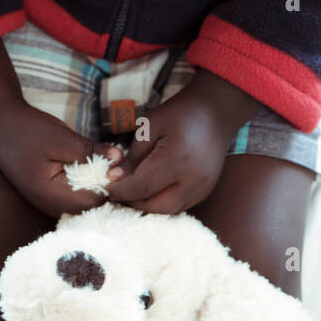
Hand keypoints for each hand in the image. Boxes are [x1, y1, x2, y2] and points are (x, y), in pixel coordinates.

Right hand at [0, 98, 122, 219]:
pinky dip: (83, 182)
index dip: (110, 185)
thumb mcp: (62, 138)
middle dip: (104, 186)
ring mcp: (45, 200)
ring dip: (94, 185)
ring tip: (103, 163)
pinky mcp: (45, 192)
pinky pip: (71, 195)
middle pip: (88, 206)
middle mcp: (47, 204)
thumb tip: (120, 159)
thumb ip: (90, 151)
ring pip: (81, 201)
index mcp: (50, 194)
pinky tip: (88, 165)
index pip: (93, 202)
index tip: (121, 166)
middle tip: (116, 164)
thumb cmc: (27, 129)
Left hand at [102, 88, 229, 214]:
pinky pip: (181, 205)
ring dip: (148, 206)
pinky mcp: (206, 190)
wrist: (216, 110)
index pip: (141, 186)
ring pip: (169, 210)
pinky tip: (152, 192)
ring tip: (132, 194)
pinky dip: (163, 203)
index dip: (120, 190)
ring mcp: (202, 187)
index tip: (105, 187)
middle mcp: (192, 179)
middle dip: (132, 202)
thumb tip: (114, 177)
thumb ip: (132, 154)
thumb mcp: (150, 126)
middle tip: (117, 192)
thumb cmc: (180, 113)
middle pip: (155, 205)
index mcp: (176, 159)